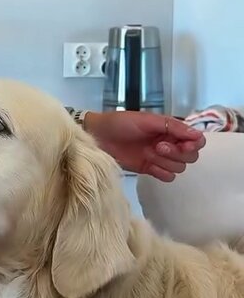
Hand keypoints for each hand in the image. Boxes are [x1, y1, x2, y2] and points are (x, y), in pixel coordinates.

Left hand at [84, 110, 205, 181]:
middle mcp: (169, 143)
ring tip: (149, 152)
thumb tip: (197, 135)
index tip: (184, 144)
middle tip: (159, 147)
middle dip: (178, 153)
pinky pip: (168, 177)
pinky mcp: (150, 169)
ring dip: (167, 162)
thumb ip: (173, 126)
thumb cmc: (121, 123)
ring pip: (180, 167)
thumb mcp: (148, 120)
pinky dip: (162, 172)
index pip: (196, 140)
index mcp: (170, 129)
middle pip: (191, 156)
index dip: (194, 144)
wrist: (99, 136)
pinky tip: (150, 165)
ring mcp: (160, 158)